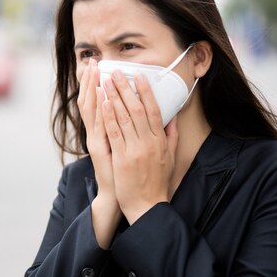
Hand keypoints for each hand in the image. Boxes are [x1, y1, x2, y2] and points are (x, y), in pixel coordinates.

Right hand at [77, 59, 115, 200]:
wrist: (119, 195)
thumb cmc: (125, 172)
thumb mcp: (126, 146)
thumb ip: (129, 128)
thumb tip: (138, 110)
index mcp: (103, 130)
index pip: (97, 100)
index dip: (96, 82)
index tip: (98, 64)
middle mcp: (95, 133)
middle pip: (90, 101)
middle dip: (91, 80)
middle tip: (91, 61)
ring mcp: (96, 140)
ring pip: (91, 110)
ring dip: (92, 90)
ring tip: (92, 72)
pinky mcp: (99, 150)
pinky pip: (100, 127)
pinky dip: (100, 112)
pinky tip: (101, 98)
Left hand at [101, 70, 178, 224]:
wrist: (148, 205)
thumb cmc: (158, 182)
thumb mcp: (170, 157)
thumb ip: (171, 136)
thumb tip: (173, 117)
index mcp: (161, 140)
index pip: (154, 110)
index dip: (146, 91)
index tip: (139, 76)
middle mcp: (149, 142)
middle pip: (137, 109)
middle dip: (126, 88)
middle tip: (116, 71)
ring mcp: (135, 149)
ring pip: (124, 117)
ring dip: (114, 96)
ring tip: (106, 80)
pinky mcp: (121, 158)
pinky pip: (114, 133)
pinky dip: (109, 116)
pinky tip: (103, 102)